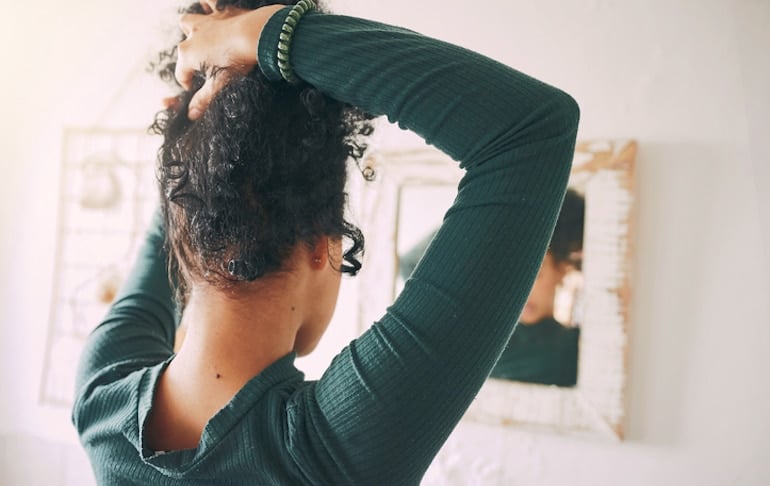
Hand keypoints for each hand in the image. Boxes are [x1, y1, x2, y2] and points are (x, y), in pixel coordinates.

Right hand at [176, 3, 283, 118]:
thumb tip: (191, 115)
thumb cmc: (238, 62)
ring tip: (201, 40)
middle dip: (189, 58)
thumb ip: (204, 99)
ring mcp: (206, 21)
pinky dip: (208, 5)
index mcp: (188, 54)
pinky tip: (210, 8)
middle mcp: (192, 35)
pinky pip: (208, 2)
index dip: (187, 84)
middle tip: (202, 67)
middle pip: (183, 48)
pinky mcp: (221, 11)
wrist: (257, 35)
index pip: (181, 74)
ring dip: (191, 31)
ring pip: (188, 22)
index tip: (194, 89)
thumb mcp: (221, 85)